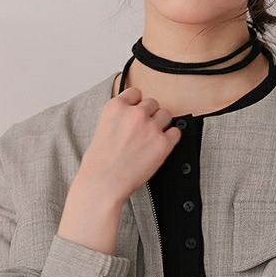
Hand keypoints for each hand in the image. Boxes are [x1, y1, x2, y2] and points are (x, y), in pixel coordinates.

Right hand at [77, 86, 181, 202]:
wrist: (103, 183)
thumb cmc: (99, 163)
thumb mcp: (101, 129)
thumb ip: (119, 118)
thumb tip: (130, 117)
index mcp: (116, 107)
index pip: (135, 93)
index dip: (136, 103)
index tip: (136, 112)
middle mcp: (135, 113)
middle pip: (153, 103)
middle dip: (150, 114)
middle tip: (144, 129)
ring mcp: (150, 127)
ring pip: (166, 114)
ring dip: (161, 124)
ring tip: (152, 138)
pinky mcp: (163, 143)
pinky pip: (176, 132)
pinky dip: (170, 138)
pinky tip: (161, 146)